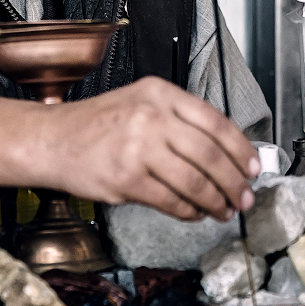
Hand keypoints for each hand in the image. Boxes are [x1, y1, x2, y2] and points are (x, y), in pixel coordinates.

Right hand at [0, 76, 258, 222]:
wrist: (52, 139)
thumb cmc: (97, 125)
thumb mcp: (140, 104)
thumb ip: (180, 121)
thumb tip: (228, 152)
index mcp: (159, 93)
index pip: (215, 121)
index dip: (240, 149)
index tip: (252, 167)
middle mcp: (150, 116)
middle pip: (210, 154)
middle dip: (233, 182)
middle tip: (244, 197)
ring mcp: (137, 147)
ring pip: (194, 181)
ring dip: (215, 201)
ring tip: (222, 209)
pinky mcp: (126, 178)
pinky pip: (171, 201)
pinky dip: (188, 211)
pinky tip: (193, 212)